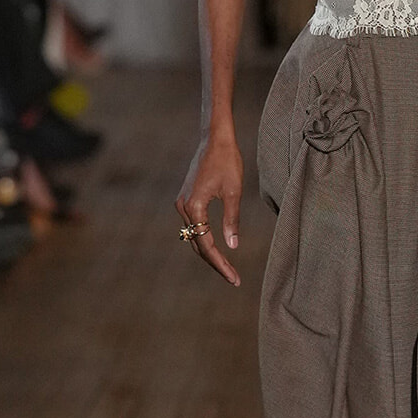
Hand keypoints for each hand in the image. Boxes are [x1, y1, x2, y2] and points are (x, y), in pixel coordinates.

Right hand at [176, 129, 242, 285]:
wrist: (215, 138)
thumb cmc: (227, 161)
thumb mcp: (234, 192)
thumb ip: (232, 220)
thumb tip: (233, 246)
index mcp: (194, 207)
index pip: (206, 245)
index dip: (221, 264)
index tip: (234, 279)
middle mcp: (184, 207)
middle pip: (198, 244)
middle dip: (216, 262)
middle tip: (234, 279)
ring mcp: (183, 203)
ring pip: (194, 236)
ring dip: (210, 252)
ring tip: (228, 268)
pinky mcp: (186, 198)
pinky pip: (194, 225)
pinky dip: (204, 238)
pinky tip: (218, 247)